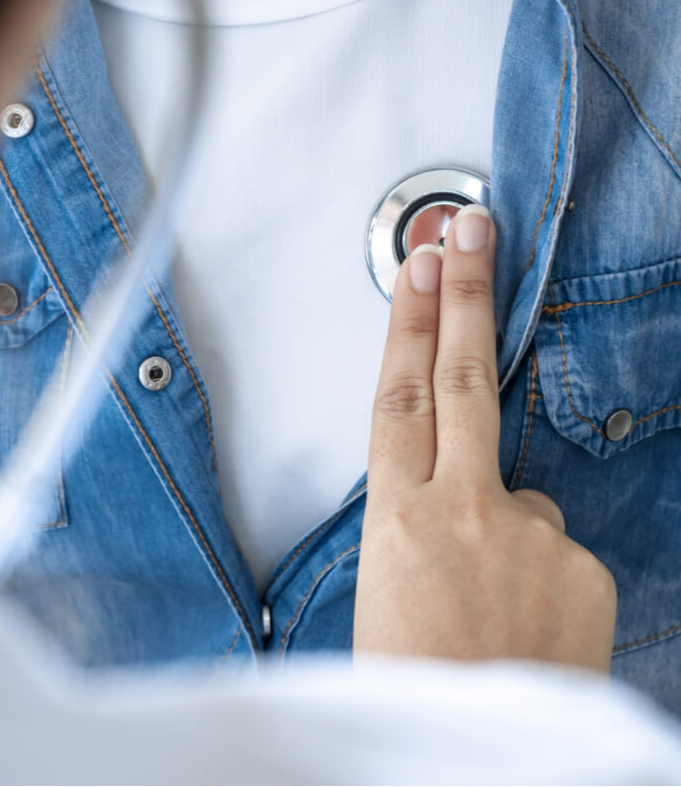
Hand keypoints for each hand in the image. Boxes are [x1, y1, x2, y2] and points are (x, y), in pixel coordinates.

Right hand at [353, 205, 616, 671]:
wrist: (479, 764)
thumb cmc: (413, 689)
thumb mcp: (380, 590)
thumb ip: (416, 520)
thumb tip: (450, 493)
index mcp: (396, 521)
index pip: (399, 393)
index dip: (408, 320)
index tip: (419, 261)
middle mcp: (464, 514)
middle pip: (462, 376)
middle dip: (467, 293)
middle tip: (471, 228)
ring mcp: (529, 536)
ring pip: (515, 488)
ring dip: (498, 521)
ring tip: (482, 598)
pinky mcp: (581, 564)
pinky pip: (554, 543)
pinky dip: (535, 568)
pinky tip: (520, 622)